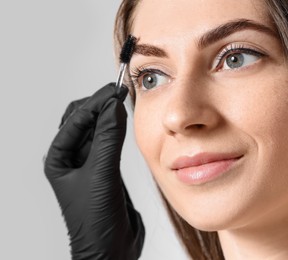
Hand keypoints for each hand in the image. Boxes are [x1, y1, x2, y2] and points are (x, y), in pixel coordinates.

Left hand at [44, 83, 143, 259]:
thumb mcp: (101, 175)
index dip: (96, 102)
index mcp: (60, 158)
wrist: (109, 248)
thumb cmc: (95, 220)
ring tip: (124, 101)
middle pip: (82, 119)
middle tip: (120, 91)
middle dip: (99, 104)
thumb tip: (114, 106)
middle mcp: (72, 158)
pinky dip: (117, 129)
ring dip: (108, 115)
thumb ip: (108, 139)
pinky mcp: (105, 169)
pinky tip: (126, 123)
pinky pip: (108, 141)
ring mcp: (89, 163)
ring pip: (96, 129)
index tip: (116, 90)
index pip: (76, 119)